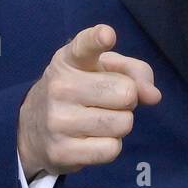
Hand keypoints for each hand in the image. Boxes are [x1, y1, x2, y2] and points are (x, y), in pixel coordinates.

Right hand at [16, 24, 161, 177]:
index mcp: (70, 59)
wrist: (34, 128)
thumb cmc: (82, 89)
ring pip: (123, 123)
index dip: (98, 39)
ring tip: (100, 119)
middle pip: (126, 93)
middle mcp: (59, 86)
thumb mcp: (104, 69)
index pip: (85, 45)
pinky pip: (111, 149)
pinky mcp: (60, 151)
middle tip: (109, 101)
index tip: (107, 35)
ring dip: (120, 124)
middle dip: (128, 99)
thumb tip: (153, 96)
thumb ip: (135, 72)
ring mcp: (57, 120)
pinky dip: (111, 146)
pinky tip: (93, 139)